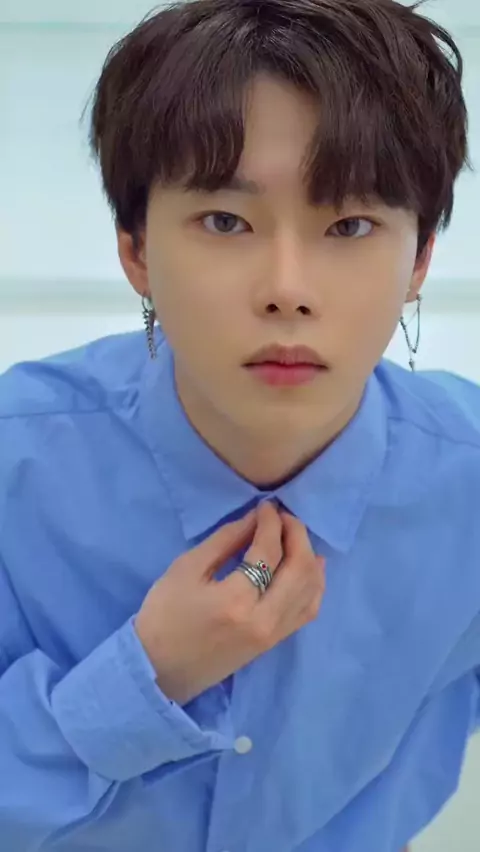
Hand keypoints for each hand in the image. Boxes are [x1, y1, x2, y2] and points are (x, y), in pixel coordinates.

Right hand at [135, 502, 325, 704]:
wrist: (158, 672)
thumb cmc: (163, 617)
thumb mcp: (185, 570)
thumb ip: (224, 541)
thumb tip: (255, 520)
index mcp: (236, 601)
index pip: (268, 551)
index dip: (271, 522)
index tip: (266, 506)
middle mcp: (264, 620)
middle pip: (300, 568)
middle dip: (296, 534)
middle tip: (283, 517)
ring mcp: (273, 635)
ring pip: (311, 590)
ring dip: (308, 556)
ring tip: (293, 537)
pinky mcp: (274, 643)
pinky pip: (307, 610)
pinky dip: (313, 584)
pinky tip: (308, 567)